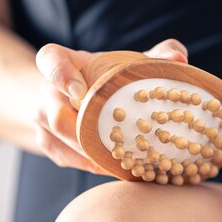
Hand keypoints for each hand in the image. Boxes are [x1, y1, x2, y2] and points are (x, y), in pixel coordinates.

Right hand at [34, 39, 188, 172]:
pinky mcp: (46, 141)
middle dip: (87, 131)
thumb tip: (179, 58)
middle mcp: (47, 89)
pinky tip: (114, 167)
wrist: (81, 95)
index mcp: (66, 62)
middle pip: (55, 114)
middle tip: (119, 142)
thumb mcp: (133, 62)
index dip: (59, 74)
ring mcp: (42, 116)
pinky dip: (88, 164)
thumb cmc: (112, 75)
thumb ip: (158, 55)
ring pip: (59, 139)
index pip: (50, 59)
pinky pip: (64, 156)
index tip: (80, 91)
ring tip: (124, 159)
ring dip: (90, 152)